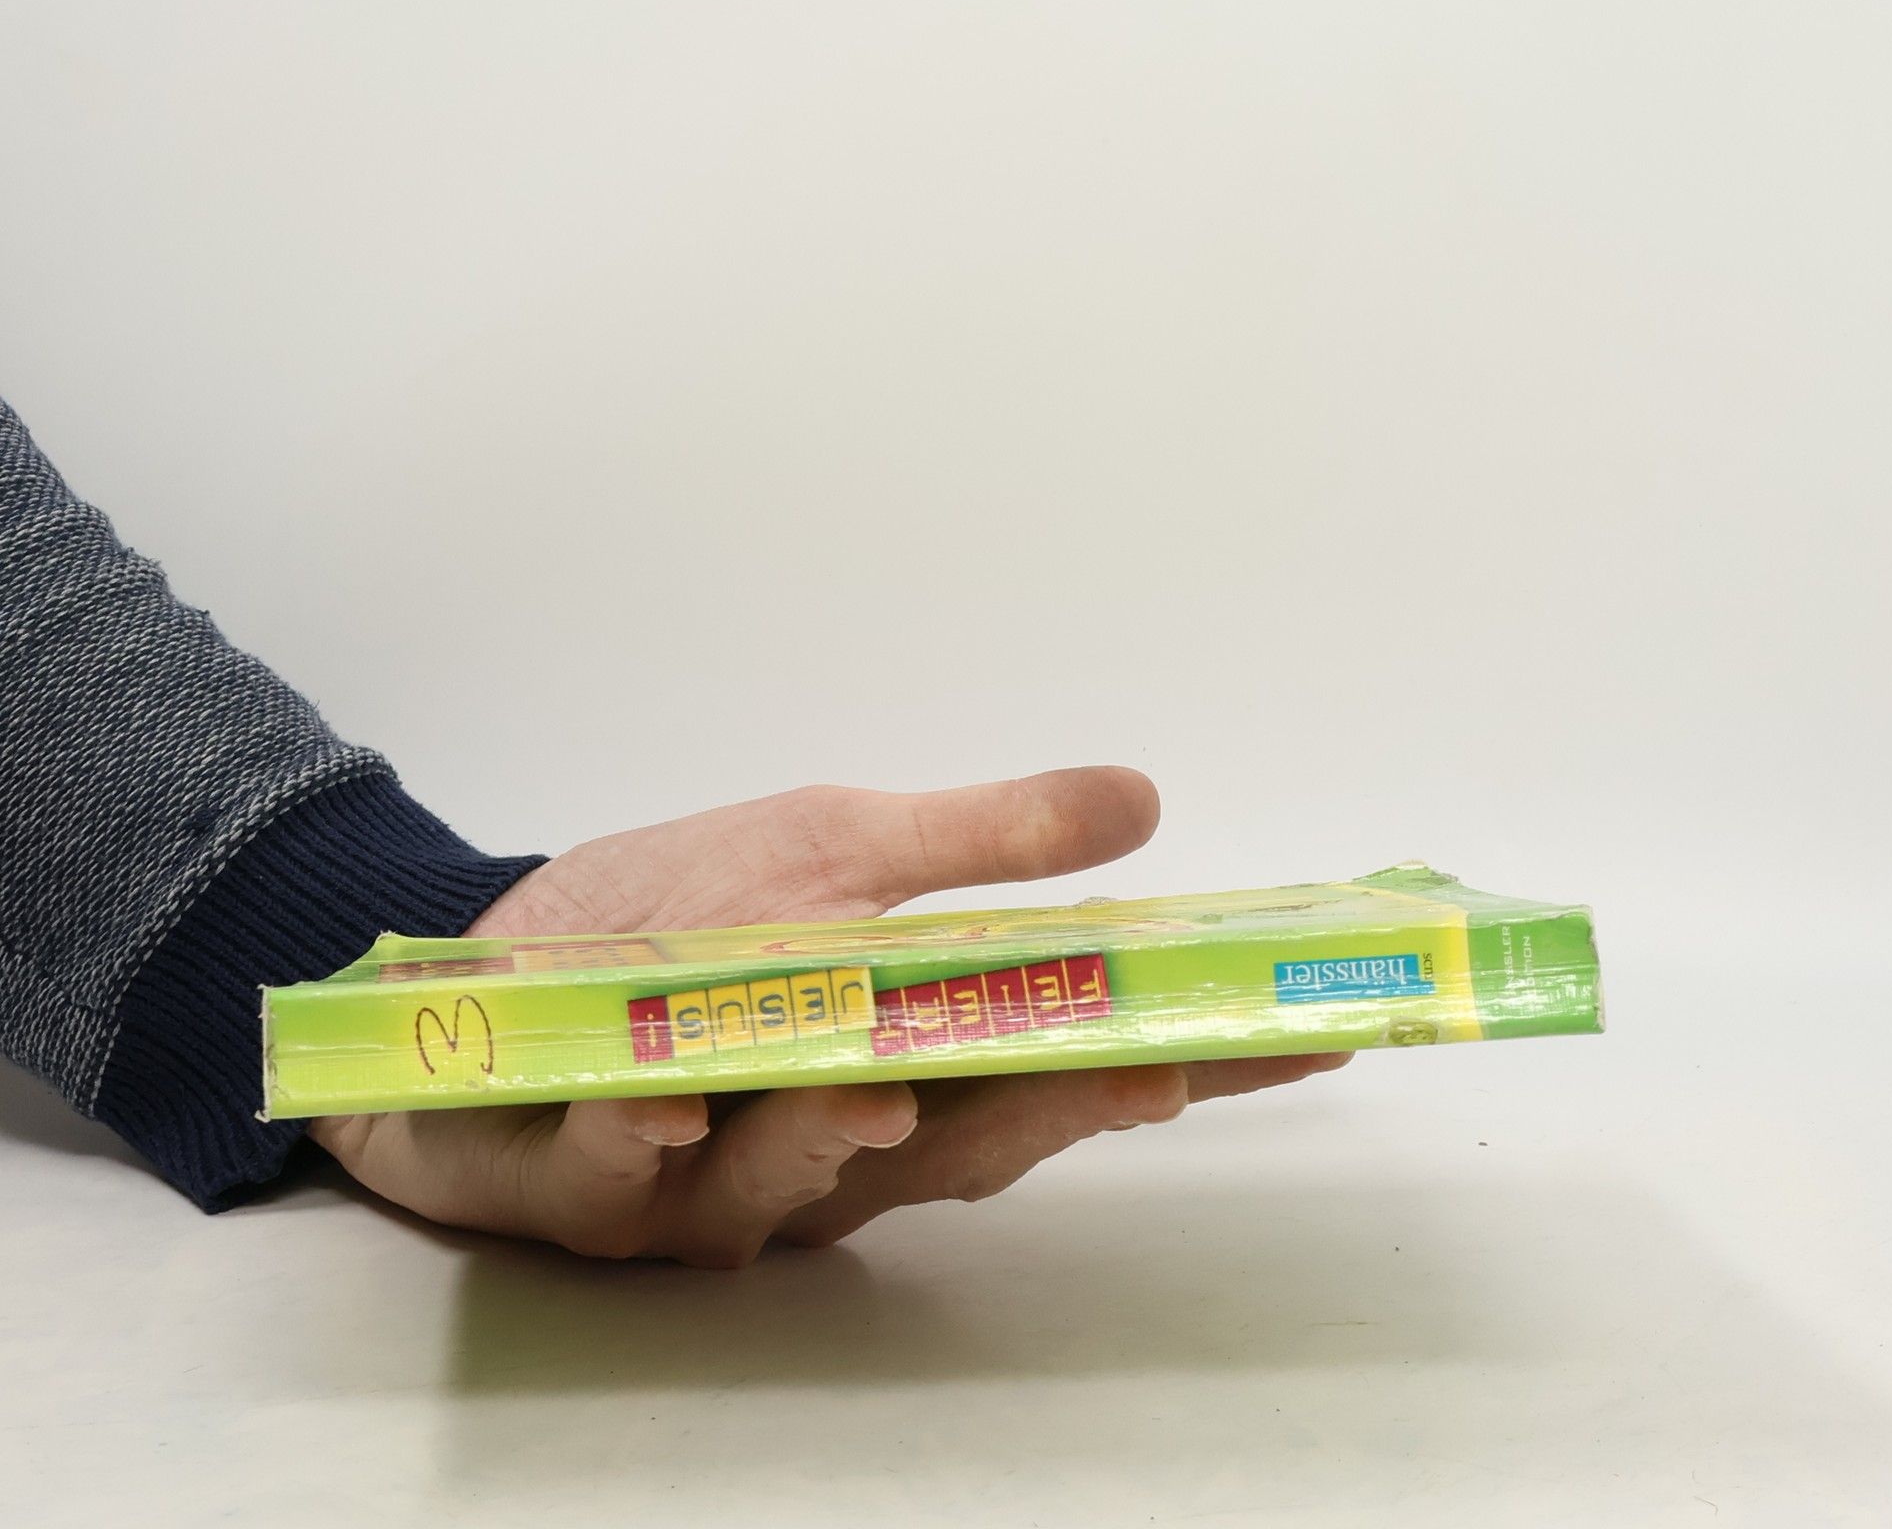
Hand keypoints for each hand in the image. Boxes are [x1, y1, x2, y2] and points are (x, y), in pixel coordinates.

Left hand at [309, 768, 1347, 1264]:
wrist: (489, 959)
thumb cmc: (676, 916)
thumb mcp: (836, 845)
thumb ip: (983, 843)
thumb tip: (1145, 800)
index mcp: (908, 1062)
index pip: (1067, 1065)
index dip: (1185, 1061)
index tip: (1302, 1035)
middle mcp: (832, 1146)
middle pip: (967, 1147)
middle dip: (1060, 1113)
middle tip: (1154, 1073)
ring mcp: (712, 1184)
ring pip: (797, 1189)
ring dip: (838, 1137)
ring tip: (879, 1081)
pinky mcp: (586, 1191)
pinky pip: (618, 1183)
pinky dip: (641, 1140)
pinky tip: (655, 1098)